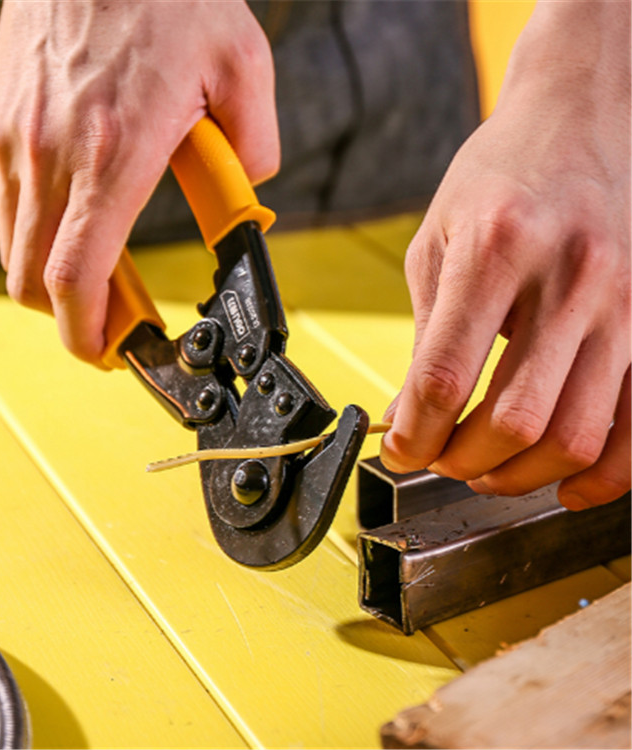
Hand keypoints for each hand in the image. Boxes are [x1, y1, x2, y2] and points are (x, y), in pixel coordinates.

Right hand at [0, 0, 278, 366]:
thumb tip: (248, 189)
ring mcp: (15, 137)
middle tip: (114, 320)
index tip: (107, 353)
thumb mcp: (241, 67)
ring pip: (15, 247)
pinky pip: (6, 203)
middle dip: (71, 318)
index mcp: (115, 153)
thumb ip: (254, 147)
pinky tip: (73, 215)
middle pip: (32, 280)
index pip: (76, 277)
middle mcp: (52, 153)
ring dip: (52, 277)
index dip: (85, 335)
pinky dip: (36, 231)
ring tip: (99, 271)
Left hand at [380, 0, 629, 509]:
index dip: (414, 435)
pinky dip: (602, 476)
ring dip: (520, 476)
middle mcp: (568, 279)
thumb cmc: (499, 177)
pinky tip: (562, 482)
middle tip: (440, 460)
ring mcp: (623, 303)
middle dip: (462, 463)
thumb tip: (407, 416)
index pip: (443, 378)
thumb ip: (425, 336)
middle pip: (513, 421)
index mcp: (494, 252)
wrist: (582, 118)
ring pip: (576, 436)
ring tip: (488, 469)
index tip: (400, 451)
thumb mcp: (437, 243)